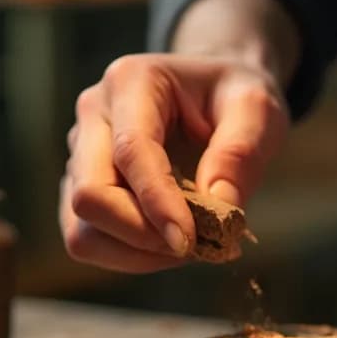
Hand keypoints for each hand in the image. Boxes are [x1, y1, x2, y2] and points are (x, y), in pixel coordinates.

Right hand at [60, 53, 288, 271]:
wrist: (214, 92)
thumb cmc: (233, 96)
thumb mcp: (256, 108)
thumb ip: (241, 151)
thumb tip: (220, 207)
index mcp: (131, 81)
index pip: (130, 151)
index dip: (157, 203)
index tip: (190, 241)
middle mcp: (94, 115)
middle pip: (89, 195)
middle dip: (141, 234)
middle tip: (195, 244)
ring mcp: (80, 152)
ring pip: (82, 228)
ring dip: (135, 252)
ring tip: (187, 244)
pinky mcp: (80, 185)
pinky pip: (88, 239)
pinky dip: (127, 256)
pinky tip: (166, 244)